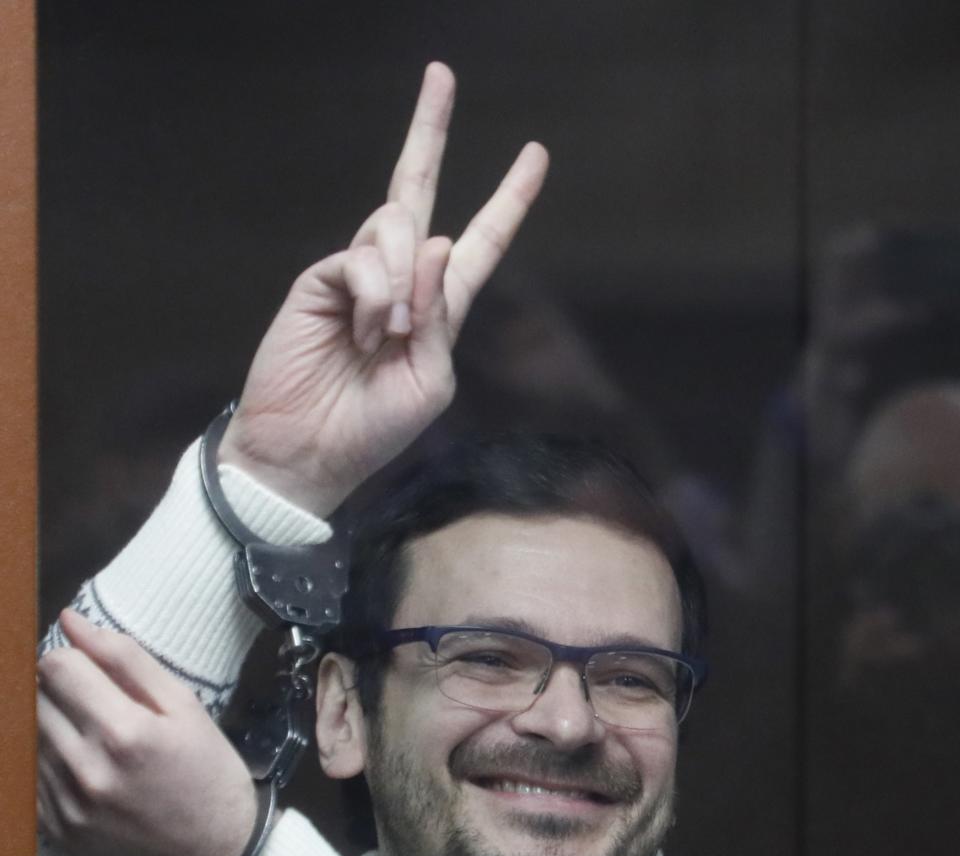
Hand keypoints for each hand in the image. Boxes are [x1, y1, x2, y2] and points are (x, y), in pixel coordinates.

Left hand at [38, 611, 258, 855]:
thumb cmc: (208, 774)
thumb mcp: (184, 708)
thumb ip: (126, 659)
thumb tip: (71, 621)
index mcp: (124, 732)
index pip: (57, 667)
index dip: (75, 661)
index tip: (95, 674)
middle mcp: (88, 770)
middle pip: (36, 699)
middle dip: (62, 693)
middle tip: (98, 708)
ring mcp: (67, 805)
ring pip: (29, 737)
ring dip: (54, 729)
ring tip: (95, 742)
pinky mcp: (57, 831)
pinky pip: (29, 777)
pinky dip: (51, 765)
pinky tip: (87, 772)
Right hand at [219, 61, 548, 512]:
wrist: (308, 454)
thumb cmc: (372, 431)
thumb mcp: (430, 385)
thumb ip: (440, 319)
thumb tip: (433, 241)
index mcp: (436, 311)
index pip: (478, 245)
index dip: (508, 201)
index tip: (536, 156)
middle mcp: (399, 282)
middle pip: (419, 193)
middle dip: (430, 132)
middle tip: (442, 73)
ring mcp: (358, 277)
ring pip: (396, 226)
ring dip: (400, 283)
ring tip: (383, 338)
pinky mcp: (322, 280)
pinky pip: (363, 258)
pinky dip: (374, 297)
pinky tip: (363, 334)